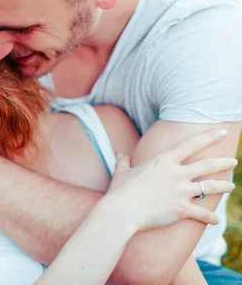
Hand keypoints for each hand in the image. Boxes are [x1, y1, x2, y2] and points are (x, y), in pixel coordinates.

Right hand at [105, 128, 235, 231]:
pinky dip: (211, 218)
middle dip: (223, 162)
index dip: (209, 136)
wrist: (123, 211)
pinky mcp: (182, 209)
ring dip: (223, 186)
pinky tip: (216, 220)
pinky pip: (203, 213)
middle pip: (208, 165)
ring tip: (231, 186)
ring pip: (210, 187)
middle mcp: (177, 173)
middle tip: (233, 161)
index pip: (191, 144)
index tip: (222, 132)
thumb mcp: (121, 172)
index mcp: (164, 161)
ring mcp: (182, 191)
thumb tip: (121, 154)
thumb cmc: (121, 190)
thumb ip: (124, 161)